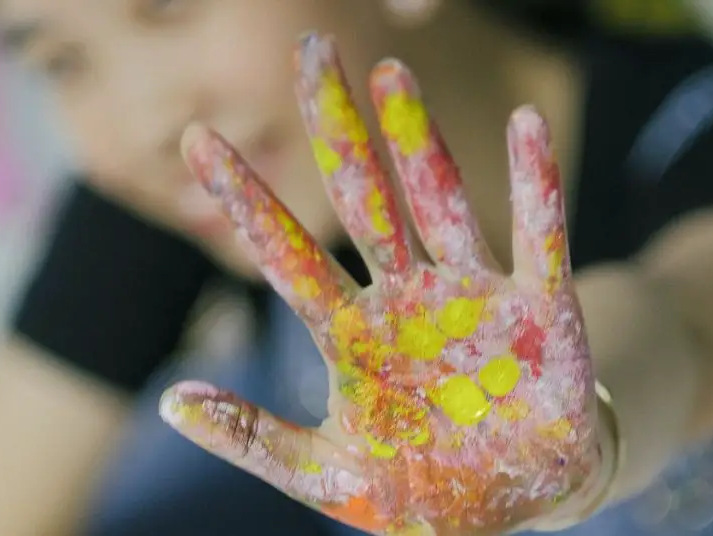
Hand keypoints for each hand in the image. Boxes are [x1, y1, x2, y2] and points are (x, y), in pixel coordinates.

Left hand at [161, 33, 609, 534]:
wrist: (519, 507)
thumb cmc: (423, 493)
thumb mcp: (329, 474)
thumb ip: (255, 439)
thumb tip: (171, 402)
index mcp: (350, 335)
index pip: (285, 254)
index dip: (244, 197)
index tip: (196, 137)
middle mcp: (405, 299)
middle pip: (361, 198)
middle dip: (334, 129)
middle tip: (310, 50)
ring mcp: (471, 297)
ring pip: (439, 201)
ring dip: (418, 140)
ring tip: (390, 77)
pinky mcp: (540, 310)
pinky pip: (537, 238)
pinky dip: (534, 184)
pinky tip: (525, 123)